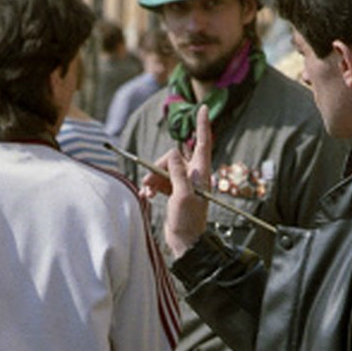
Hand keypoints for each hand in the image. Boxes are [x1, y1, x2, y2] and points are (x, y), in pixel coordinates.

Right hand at [163, 105, 212, 258]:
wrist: (185, 243)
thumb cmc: (188, 221)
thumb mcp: (182, 194)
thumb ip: (177, 172)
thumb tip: (172, 153)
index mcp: (201, 173)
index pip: (203, 142)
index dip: (203, 125)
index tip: (203, 107)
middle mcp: (193, 175)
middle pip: (173, 158)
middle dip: (158, 166)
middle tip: (150, 181)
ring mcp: (183, 184)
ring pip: (164, 170)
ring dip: (153, 178)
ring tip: (147, 192)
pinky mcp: (174, 193)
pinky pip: (161, 181)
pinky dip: (153, 187)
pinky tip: (148, 196)